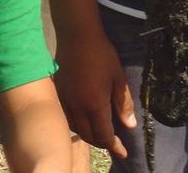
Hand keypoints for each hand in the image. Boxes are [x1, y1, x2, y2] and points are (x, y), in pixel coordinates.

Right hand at [54, 33, 135, 156]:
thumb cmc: (102, 54)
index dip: (114, 146)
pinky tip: (83, 118)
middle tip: (113, 141)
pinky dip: (76, 124)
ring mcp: (65, 101)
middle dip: (102, 142)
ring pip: (75, 128)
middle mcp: (77, 108)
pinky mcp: (57, 93)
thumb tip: (129, 126)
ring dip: (88, 134)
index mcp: (95, 105)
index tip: (123, 152)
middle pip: (89, 136)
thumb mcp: (118, 78)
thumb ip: (123, 104)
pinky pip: (66, 117)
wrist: (77, 35)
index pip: (104, 136)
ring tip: (99, 131)